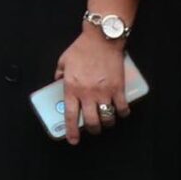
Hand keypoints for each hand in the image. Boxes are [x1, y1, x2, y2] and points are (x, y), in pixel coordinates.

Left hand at [55, 30, 130, 146]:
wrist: (102, 39)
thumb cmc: (82, 48)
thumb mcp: (63, 60)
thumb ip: (59, 73)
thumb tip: (57, 80)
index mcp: (72, 88)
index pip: (71, 116)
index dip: (72, 131)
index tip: (73, 140)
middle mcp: (88, 94)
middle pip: (92, 122)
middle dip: (93, 130)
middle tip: (93, 129)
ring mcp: (104, 92)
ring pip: (107, 118)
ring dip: (107, 123)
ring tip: (106, 121)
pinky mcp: (119, 88)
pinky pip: (122, 108)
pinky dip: (122, 113)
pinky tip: (121, 112)